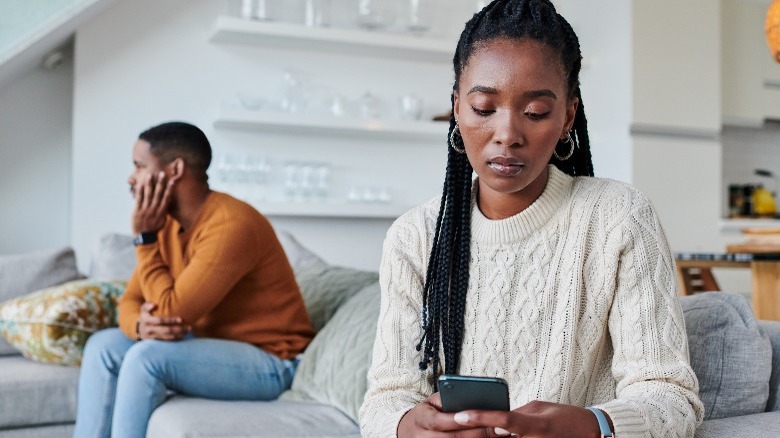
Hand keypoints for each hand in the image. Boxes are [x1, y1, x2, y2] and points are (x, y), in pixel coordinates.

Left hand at [132, 171, 174, 234]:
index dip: (170, 188)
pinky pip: (138, 199)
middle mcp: (154, 210)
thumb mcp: (163, 220)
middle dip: (160, 183)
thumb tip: (168, 200)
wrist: (144, 237)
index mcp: (162, 212)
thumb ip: (165, 210)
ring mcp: (145, 210)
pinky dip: (139, 191)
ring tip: (150, 175)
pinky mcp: (137, 211)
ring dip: (149, 184)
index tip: (172, 180)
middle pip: (158, 194)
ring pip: (148, 195)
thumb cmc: (154, 228)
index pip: (167, 198)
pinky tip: (140, 184)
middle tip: (162, 173)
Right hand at [136, 302, 189, 340]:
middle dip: (178, 329)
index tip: (181, 319)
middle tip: (189, 327)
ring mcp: (152, 337)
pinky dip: (175, 339)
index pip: (160, 320)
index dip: (170, 320)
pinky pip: (167, 341)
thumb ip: (147, 305)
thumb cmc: (145, 315)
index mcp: (146, 320)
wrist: (138, 329)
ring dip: (179, 335)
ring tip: (188, 331)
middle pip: (166, 330)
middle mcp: (149, 329)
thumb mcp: (143, 308)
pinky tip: (183, 336)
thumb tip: (154, 305)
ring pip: (167, 337)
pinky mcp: (155, 342)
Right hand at [398, 393, 505, 436]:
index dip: (458, 419)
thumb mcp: (432, 402)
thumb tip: (472, 395)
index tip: (477, 414)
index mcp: (422, 420)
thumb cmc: (427, 413)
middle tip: (503, 428)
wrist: (410, 433)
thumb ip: (448, 398)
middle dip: (480, 433)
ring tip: (504, 435)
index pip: (440, 421)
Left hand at [450, 400, 604, 437]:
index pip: (504, 419)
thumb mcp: (539, 409)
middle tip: (457, 428)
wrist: (591, 434)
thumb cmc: (565, 418)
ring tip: (467, 431)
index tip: (461, 414)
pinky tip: (492, 435)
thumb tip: (495, 417)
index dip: (481, 417)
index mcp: (536, 425)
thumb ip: (516, 414)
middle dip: (479, 434)